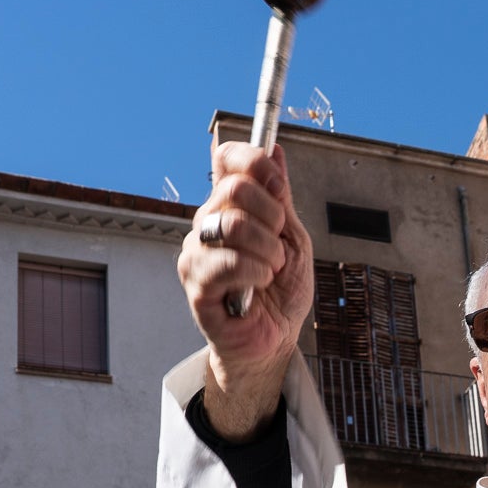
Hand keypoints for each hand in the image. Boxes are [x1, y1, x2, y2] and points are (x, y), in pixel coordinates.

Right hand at [180, 141, 314, 437]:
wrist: (274, 339)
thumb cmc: (280, 291)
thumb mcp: (291, 237)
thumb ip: (280, 197)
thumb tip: (275, 149)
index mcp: (229, 206)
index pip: (226, 159)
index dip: (254, 162)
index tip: (278, 188)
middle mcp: (206, 222)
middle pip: (234, 188)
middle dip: (272, 215)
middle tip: (279, 244)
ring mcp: (197, 252)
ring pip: (231, 223)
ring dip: (267, 249)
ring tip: (272, 270)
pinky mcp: (195, 283)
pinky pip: (227, 262)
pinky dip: (256, 272)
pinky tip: (259, 286)